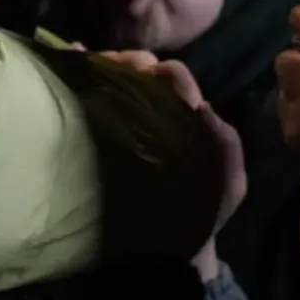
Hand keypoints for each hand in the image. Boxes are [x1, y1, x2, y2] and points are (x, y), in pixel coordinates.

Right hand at [94, 51, 246, 280]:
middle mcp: (155, 113)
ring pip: (116, 79)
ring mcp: (125, 123)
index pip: (175, 80)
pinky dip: (82, 68)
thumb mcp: (228, 182)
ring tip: (96, 60)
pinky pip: (91, 96)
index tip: (155, 75)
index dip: (167, 73)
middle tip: (121, 64)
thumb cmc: (203, 212)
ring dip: (107, 62)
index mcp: (184, 116)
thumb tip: (201, 105)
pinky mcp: (99, 135)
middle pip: (141, 73)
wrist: (170, 249)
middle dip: (132, 62)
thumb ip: (226, 144)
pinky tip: (71, 50)